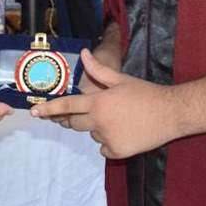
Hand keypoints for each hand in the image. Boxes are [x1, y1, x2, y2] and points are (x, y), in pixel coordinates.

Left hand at [32, 49, 175, 158]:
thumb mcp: (121, 79)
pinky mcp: (118, 151)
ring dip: (100, 128)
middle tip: (97, 111)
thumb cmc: (145, 93)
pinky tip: (127, 131)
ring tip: (122, 118)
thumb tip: (83, 53)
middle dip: (79, 118)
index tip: (34, 113)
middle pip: (76, 123)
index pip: (67, 106)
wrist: (170, 113)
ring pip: (94, 134)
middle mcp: (99, 122)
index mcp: (98, 102)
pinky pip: (105, 147)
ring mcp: (108, 138)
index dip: (49, 109)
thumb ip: (98, 70)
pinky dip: (112, 141)